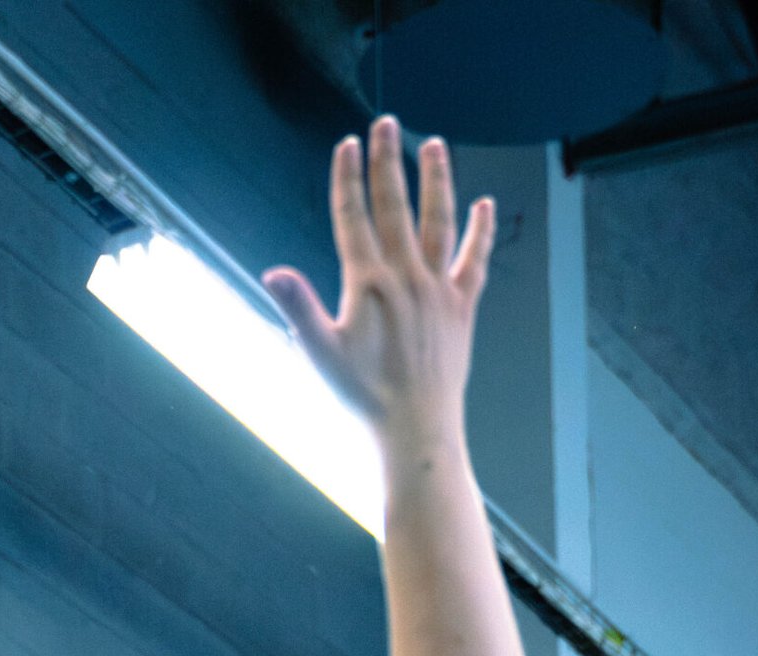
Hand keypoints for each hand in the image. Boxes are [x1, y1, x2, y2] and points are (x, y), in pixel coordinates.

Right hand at [263, 120, 493, 451]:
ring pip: (438, 221)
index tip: (347, 145)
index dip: (348, 177)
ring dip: (436, 179)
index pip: (353, 216)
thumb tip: (273, 273)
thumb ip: (298, 309)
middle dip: (388, 161)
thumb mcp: (320, 354)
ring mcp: (437, 289)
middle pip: (395, 205)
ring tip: (434, 144)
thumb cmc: (364, 398)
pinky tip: (485, 204)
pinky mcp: (461, 307)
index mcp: (368, 284)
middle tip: (385, 124)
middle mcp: (406, 277)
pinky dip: (481, 231)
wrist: (416, 429)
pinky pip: (474, 260)